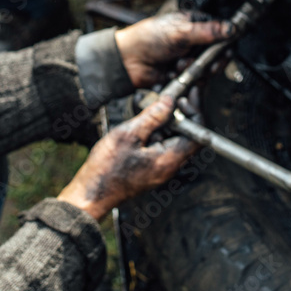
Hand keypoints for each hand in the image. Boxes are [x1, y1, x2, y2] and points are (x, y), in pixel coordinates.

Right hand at [57, 96, 196, 219]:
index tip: (185, 97)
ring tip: (151, 109)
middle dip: (180, 114)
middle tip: (169, 98)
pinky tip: (143, 124)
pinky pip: (162, 146)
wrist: (92, 193)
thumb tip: (170, 101)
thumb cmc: (107, 169)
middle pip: (188, 135)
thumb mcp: (128, 134)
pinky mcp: (152, 168)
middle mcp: (170, 166)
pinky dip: (157, 132)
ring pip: (174, 139)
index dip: (195, 112)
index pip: (199, 134)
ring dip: (167, 122)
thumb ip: (153, 117)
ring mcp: (161, 168)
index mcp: (169, 159)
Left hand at [115, 12, 232, 88]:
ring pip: (206, 69)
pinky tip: (173, 73)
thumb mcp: (180, 32)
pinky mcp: (183, 73)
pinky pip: (195, 80)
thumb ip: (208, 31)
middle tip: (205, 65)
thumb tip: (231, 27)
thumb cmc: (148, 39)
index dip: (225, 43)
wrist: (128, 61)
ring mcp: (189, 57)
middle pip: (217, 54)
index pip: (221, 33)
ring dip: (193, 69)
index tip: (224, 51)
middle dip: (208, 61)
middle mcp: (194, 41)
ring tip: (178, 65)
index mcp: (195, 24)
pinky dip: (185, 78)